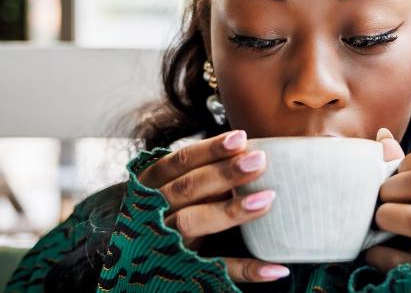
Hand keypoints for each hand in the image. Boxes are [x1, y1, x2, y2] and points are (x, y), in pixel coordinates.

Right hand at [137, 130, 290, 282]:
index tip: (241, 138)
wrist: (133, 261)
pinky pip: (214, 270)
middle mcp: (153, 211)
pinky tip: (276, 268)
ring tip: (267, 200)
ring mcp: (164, 242)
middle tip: (259, 161)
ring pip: (191, 223)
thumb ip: (201, 174)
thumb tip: (249, 152)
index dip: (209, 150)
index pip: (179, 162)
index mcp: (152, 186)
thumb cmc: (166, 212)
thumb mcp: (171, 190)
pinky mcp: (181, 272)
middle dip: (224, 174)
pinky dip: (246, 270)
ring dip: (230, 211)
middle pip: (187, 188)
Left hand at [366, 128, 410, 272]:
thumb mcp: (408, 188)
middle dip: (389, 189)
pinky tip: (377, 251)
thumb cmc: (410, 215)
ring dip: (388, 217)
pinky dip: (379, 254)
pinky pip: (401, 258)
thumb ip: (397, 164)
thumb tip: (383, 136)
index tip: (398, 173)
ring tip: (379, 221)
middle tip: (381, 200)